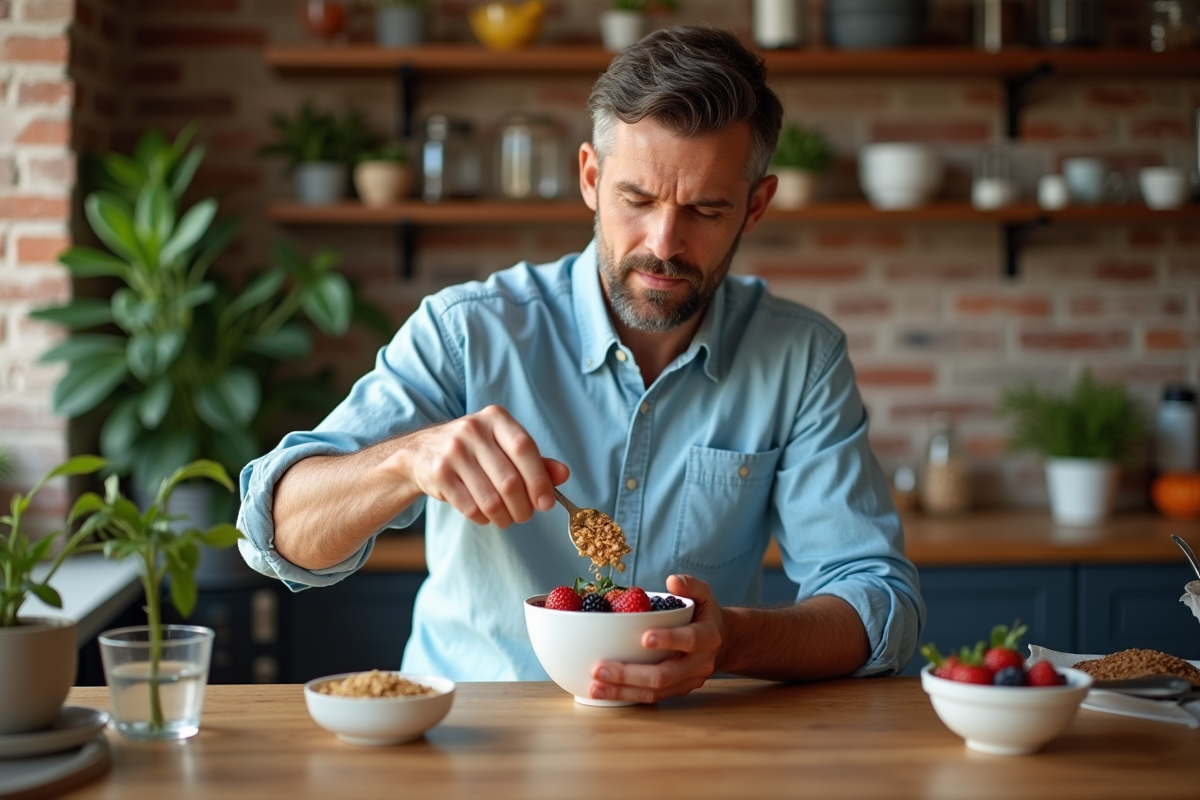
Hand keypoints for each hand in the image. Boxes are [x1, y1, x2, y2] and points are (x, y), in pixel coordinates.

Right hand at [392, 405, 568, 527]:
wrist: (420, 452)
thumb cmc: (473, 451)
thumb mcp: (503, 447)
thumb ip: (534, 460)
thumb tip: (564, 474)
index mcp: (495, 418)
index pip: (524, 448)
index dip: (539, 479)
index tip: (547, 503)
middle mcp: (472, 429)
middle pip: (509, 480)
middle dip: (523, 507)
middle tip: (525, 515)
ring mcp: (452, 451)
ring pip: (490, 499)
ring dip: (504, 517)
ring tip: (506, 518)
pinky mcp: (438, 473)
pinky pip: (470, 508)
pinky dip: (484, 518)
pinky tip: (485, 515)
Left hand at [588, 574, 722, 703]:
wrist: (723, 643)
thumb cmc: (705, 615)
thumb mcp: (703, 595)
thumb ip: (690, 585)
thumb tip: (673, 580)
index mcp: (708, 637)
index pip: (690, 640)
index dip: (669, 640)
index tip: (644, 638)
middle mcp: (699, 664)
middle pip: (664, 675)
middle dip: (630, 674)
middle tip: (600, 669)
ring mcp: (688, 682)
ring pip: (655, 692)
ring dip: (623, 690)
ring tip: (595, 686)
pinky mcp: (677, 691)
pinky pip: (651, 697)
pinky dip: (627, 696)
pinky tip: (604, 691)